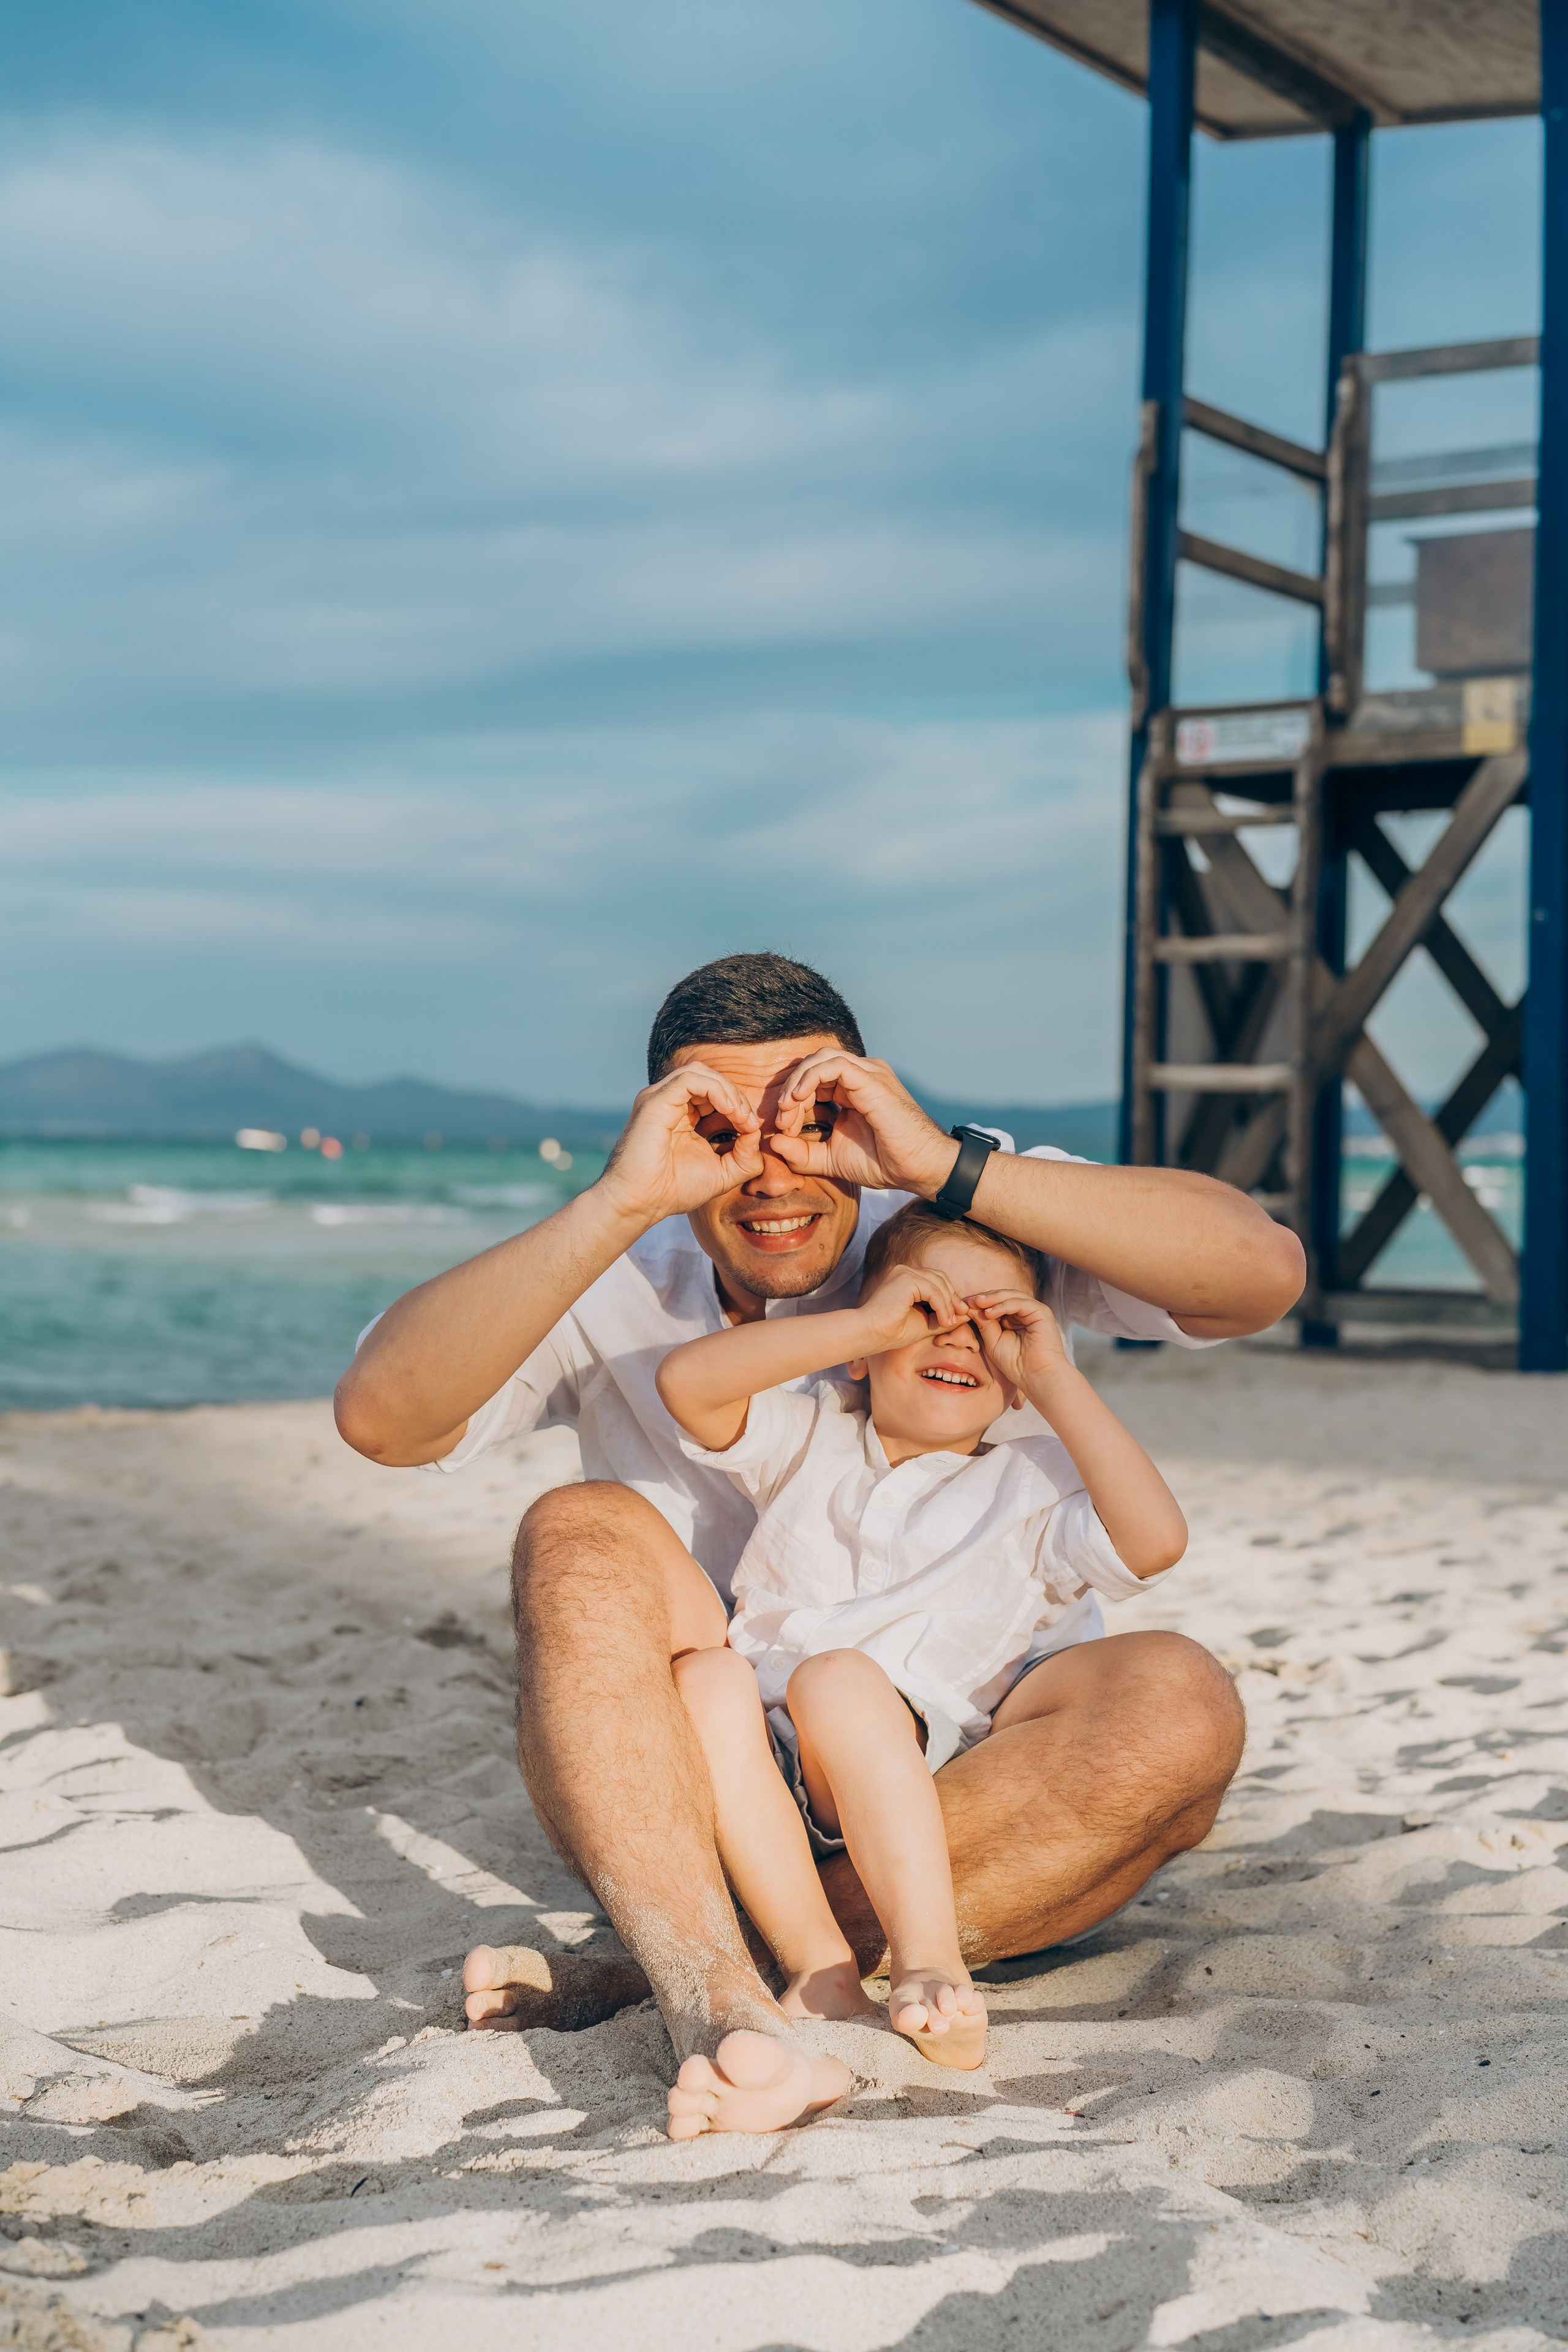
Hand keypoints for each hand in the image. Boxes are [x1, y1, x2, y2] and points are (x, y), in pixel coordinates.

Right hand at [596, 1064, 763, 1224]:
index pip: (714, 1093)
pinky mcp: (655, 1101)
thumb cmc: (672, 1191)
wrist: (640, 1203)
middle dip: (736, 1096)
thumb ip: (745, 1155)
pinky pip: (690, 1079)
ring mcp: (659, 1098)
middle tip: (749, 1122)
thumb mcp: (722, 1173)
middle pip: (709, 1078)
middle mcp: (668, 1102)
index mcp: (680, 1114)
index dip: (738, 1105)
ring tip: (740, 1116)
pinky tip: (729, 1111)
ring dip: (728, 1091)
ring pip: (700, 1072)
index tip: (751, 1130)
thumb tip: (756, 1133)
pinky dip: (716, 1090)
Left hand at [769, 1051, 958, 1195]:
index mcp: (853, 1088)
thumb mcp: (831, 1159)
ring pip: (819, 1060)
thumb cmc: (884, 1162)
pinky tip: (798, 1100)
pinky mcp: (871, 1078)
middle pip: (812, 1066)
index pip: (812, 1079)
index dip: (791, 1100)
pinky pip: (831, 1065)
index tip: (782, 1130)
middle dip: (789, 1091)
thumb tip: (772, 1143)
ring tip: (787, 1112)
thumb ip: (802, 1153)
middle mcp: (861, 1075)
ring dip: (796, 1085)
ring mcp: (867, 1073)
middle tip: (781, 1121)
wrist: (919, 1168)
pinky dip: (809, 1079)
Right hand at [854, 1262, 969, 1354]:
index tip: (960, 1315)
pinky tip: (944, 1321)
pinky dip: (942, 1305)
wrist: (871, 1334)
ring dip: (948, 1304)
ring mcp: (905, 1272)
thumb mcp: (926, 1323)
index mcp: (906, 1279)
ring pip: (939, 1283)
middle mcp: (905, 1271)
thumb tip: (966, 1314)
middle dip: (953, 1297)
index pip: (937, 1280)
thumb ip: (943, 1316)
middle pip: (940, 1278)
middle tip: (961, 1315)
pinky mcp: (906, 1279)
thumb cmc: (893, 1331)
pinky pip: (934, 1290)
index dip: (951, 1296)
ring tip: (949, 1323)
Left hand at [969, 1290, 1070, 1388]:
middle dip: (984, 1298)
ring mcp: (1034, 1311)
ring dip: (992, 1299)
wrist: (1036, 1376)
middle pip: (1003, 1297)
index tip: (961, 1306)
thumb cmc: (1016, 1363)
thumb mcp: (993, 1341)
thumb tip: (970, 1307)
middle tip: (967, 1301)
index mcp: (1014, 1319)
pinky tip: (989, 1312)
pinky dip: (1003, 1305)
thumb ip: (984, 1324)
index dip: (979, 1304)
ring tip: (976, 1303)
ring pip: (1011, 1296)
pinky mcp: (1042, 1312)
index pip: (995, 1304)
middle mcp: (1025, 1312)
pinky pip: (1020, 1303)